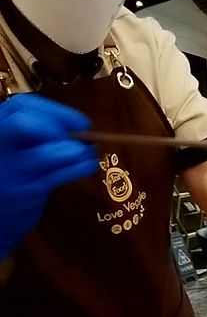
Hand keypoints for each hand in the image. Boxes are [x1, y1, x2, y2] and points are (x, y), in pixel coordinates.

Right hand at [0, 94, 97, 259]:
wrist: (1, 210)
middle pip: (22, 124)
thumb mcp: (21, 143)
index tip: (82, 123)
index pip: (23, 106)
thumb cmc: (16, 168)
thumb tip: (83, 127)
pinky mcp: (25, 192)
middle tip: (76, 139)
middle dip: (57, 128)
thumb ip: (44, 129)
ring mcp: (10, 169)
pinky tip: (88, 166)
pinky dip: (78, 169)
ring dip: (75, 152)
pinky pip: (56, 177)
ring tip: (88, 153)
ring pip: (44, 155)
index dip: (57, 112)